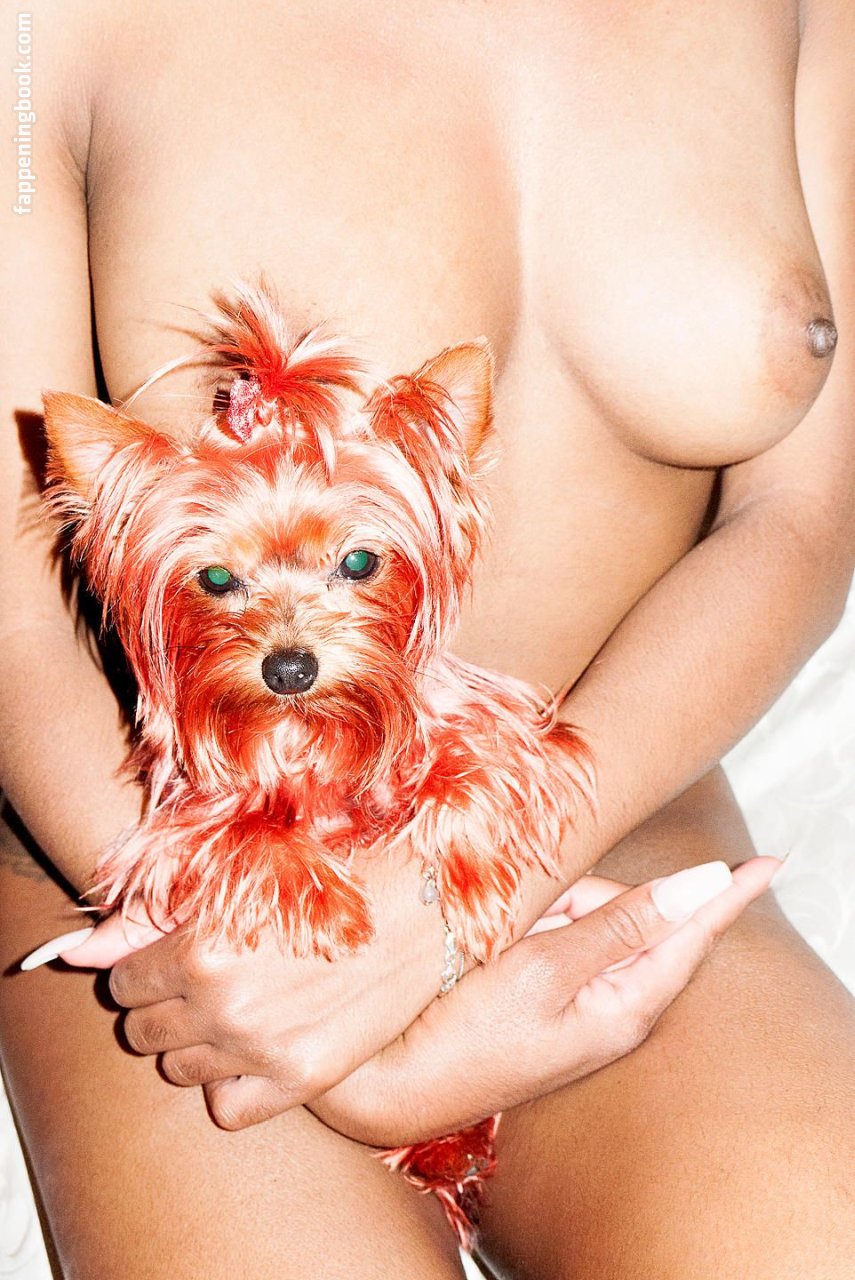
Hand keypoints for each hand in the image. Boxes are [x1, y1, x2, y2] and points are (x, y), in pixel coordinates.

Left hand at [24, 846, 454, 1129]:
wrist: (420, 907)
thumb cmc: (332, 876)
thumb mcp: (238, 881)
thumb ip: (149, 918)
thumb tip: (81, 951)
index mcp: (201, 947)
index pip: (125, 983)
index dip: (147, 966)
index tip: (178, 954)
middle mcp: (223, 1005)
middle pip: (143, 1031)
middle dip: (166, 1004)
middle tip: (212, 978)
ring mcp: (262, 1048)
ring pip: (179, 1070)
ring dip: (198, 1041)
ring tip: (241, 1006)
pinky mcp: (302, 1079)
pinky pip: (226, 1108)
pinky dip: (233, 1083)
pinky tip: (261, 1045)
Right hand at [309, 856, 780, 1146]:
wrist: (390, 1090)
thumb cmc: (464, 1038)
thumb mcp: (543, 972)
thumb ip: (619, 924)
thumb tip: (698, 886)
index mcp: (623, 1006)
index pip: (692, 937)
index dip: (728, 896)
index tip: (768, 863)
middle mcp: (609, 1006)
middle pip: (631, 917)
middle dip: (590, 893)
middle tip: (536, 905)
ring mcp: (575, 1004)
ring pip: (589, 922)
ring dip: (554, 909)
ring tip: (501, 934)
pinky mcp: (541, 998)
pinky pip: (557, 941)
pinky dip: (535, 926)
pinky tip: (497, 940)